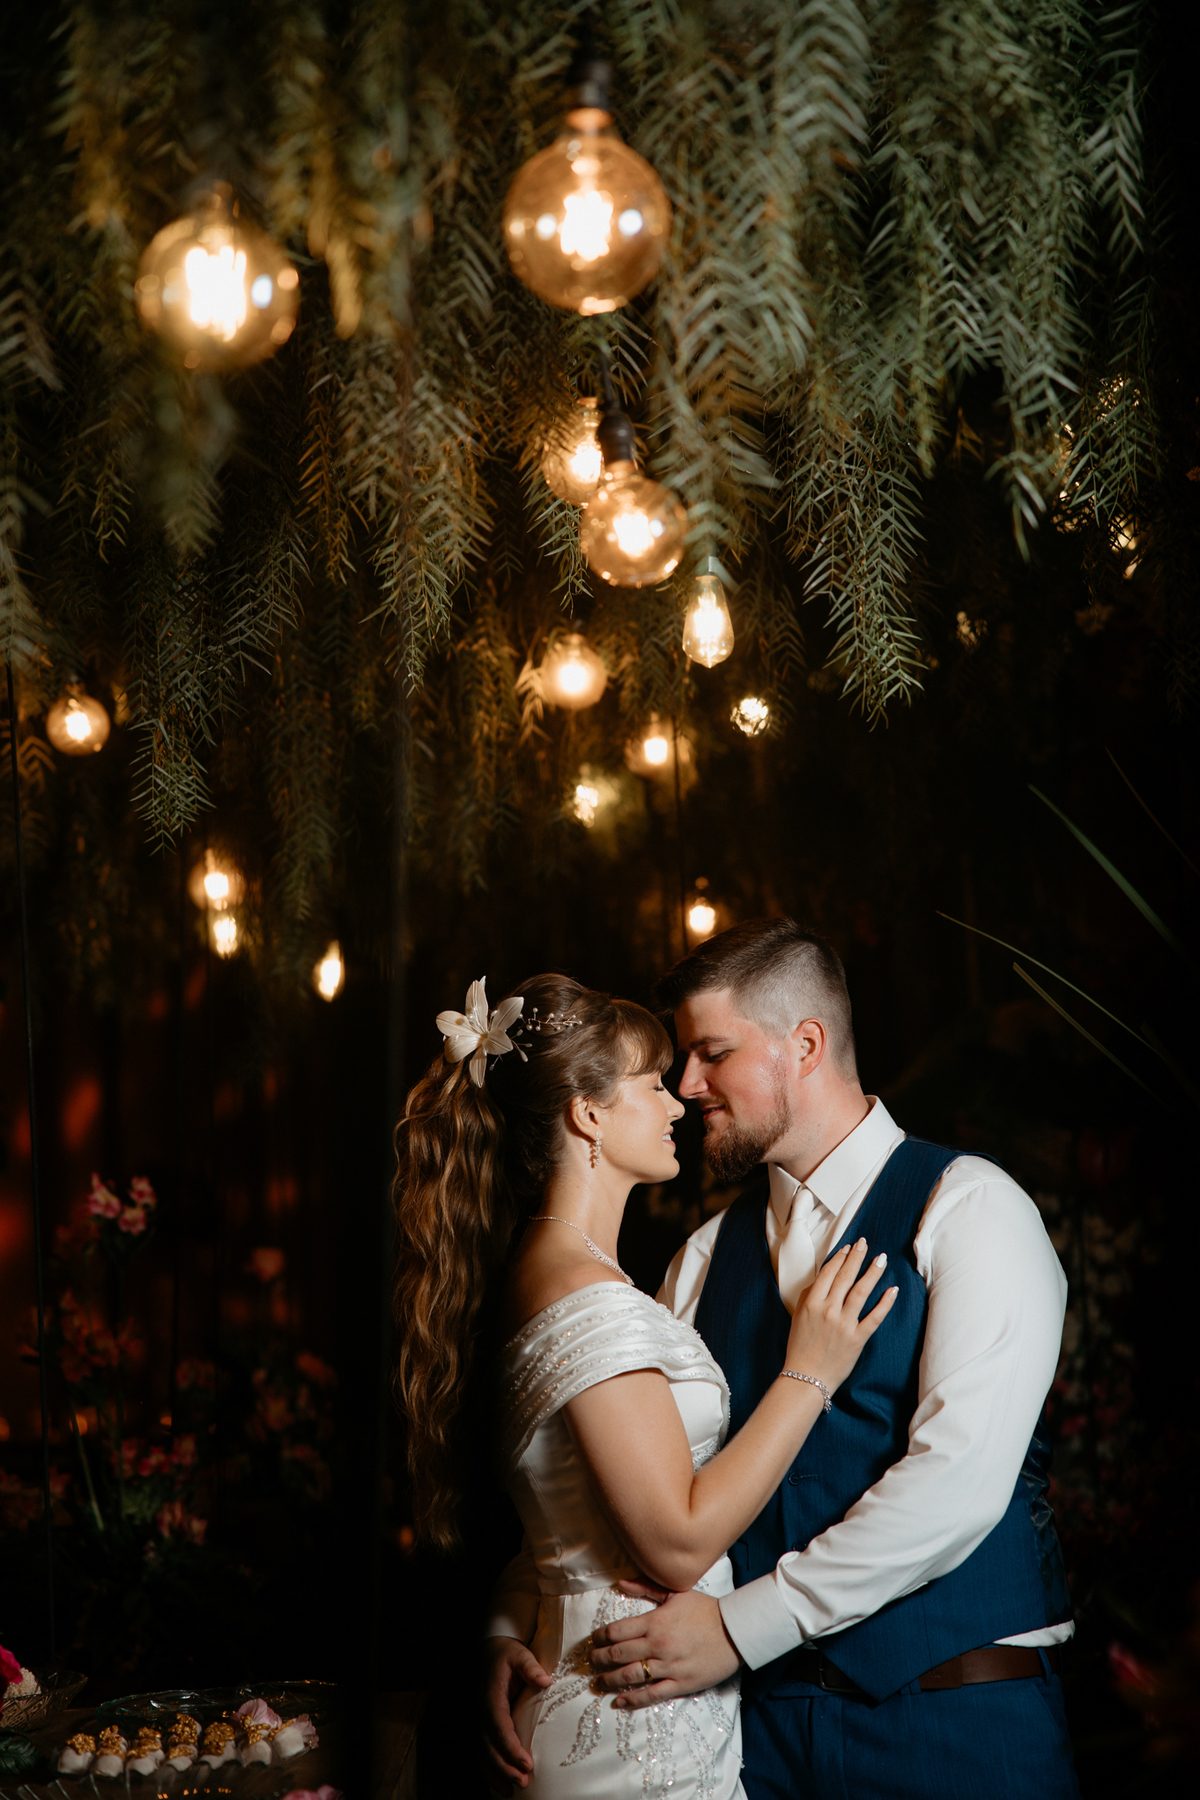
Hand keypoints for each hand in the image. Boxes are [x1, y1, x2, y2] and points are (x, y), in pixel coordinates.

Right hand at [482, 1635, 551, 1789]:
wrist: (488, 1649)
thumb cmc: (507, 1653)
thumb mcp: (520, 1654)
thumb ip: (531, 1667)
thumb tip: (545, 1681)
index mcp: (491, 1696)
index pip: (499, 1726)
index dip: (511, 1747)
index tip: (526, 1764)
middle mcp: (481, 1711)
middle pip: (488, 1745)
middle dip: (504, 1766)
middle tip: (522, 1783)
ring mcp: (478, 1719)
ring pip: (482, 1752)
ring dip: (496, 1773)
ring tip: (512, 1791)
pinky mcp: (481, 1725)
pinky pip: (480, 1751)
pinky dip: (489, 1770)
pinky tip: (501, 1785)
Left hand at [589, 1585, 740, 1709]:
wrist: (735, 1631)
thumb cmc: (706, 1610)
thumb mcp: (676, 1593)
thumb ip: (646, 1588)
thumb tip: (621, 1583)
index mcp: (655, 1622)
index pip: (617, 1631)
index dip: (600, 1637)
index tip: (592, 1641)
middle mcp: (658, 1645)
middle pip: (618, 1654)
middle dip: (599, 1659)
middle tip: (589, 1662)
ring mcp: (668, 1667)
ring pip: (630, 1676)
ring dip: (610, 1680)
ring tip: (598, 1682)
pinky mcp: (680, 1684)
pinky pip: (652, 1694)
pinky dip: (633, 1700)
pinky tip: (619, 1702)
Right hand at [785, 1236, 898, 1392]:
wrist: (806, 1378)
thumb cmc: (799, 1348)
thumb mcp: (798, 1317)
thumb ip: (808, 1296)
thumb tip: (822, 1279)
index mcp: (812, 1303)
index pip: (828, 1273)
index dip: (839, 1258)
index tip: (848, 1247)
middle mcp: (828, 1310)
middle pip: (845, 1277)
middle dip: (856, 1257)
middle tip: (865, 1243)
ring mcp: (844, 1324)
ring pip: (861, 1292)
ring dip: (872, 1273)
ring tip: (881, 1259)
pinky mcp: (857, 1339)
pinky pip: (874, 1317)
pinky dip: (885, 1303)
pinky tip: (892, 1290)